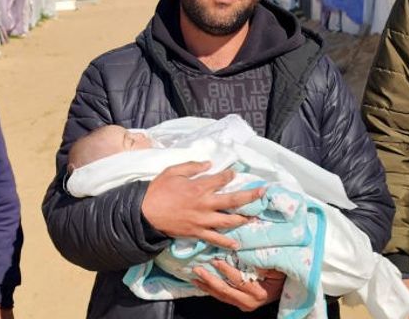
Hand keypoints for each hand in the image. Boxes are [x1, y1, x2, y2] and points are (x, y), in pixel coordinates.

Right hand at [141, 162, 263, 249]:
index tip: (235, 173)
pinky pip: (215, 239)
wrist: (145, 213)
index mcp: (199, 187)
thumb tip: (209, 163)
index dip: (230, 175)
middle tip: (263, 192)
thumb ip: (192, 166)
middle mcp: (205, 204)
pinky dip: (226, 242)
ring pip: (228, 220)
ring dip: (243, 219)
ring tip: (254, 217)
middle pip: (233, 200)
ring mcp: (202, 220)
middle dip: (250, 196)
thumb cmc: (158, 190)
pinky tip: (236, 244)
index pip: (221, 179)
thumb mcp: (173, 171)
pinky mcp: (197, 232)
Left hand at [192, 260, 284, 311]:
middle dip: (210, 280)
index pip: (239, 281)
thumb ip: (260, 259)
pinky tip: (201, 283)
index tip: (216, 260)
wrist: (287, 285)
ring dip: (207, 286)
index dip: (226, 271)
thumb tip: (241, 249)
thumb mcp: (274, 264)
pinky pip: (223, 297)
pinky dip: (211, 289)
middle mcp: (251, 302)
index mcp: (260, 293)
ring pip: (222, 296)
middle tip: (198, 270)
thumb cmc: (282, 272)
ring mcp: (244, 304)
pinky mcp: (239, 303)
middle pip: (226, 291)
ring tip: (195, 277)